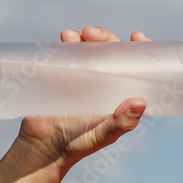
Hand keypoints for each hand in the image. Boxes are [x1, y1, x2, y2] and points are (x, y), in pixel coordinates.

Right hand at [15, 27, 152, 169]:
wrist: (42, 148)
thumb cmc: (76, 145)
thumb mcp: (102, 135)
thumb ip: (120, 122)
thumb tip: (140, 102)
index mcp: (120, 94)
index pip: (136, 67)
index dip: (140, 49)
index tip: (136, 37)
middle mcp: (104, 83)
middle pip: (111, 51)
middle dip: (105, 37)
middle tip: (93, 34)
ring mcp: (83, 78)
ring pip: (89, 48)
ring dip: (85, 37)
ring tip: (74, 36)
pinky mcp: (62, 76)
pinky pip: (67, 54)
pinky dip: (67, 43)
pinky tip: (65, 37)